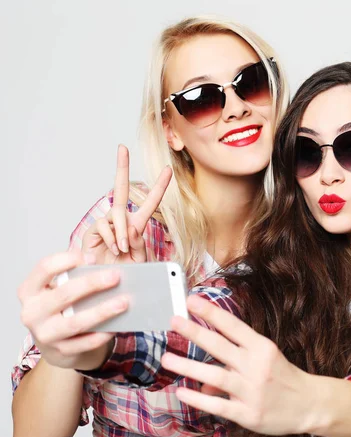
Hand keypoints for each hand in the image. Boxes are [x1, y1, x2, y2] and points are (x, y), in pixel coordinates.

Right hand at [17, 251, 127, 369]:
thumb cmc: (59, 308)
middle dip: (92, 283)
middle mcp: (32, 313)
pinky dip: (104, 333)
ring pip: (77, 322)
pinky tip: (119, 325)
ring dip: (103, 311)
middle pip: (64, 294)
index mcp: (29, 291)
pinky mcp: (61, 351)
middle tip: (115, 276)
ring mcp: (45, 334)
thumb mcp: (58, 290)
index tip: (92, 258)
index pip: (45, 268)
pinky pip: (87, 342)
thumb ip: (74, 277)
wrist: (53, 344)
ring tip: (124, 302)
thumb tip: (106, 270)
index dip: (68, 259)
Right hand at [81, 144, 171, 264]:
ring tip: (123, 249)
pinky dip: (111, 238)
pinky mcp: (94, 231)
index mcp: (137, 225)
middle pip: (121, 189)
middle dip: (121, 168)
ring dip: (123, 232)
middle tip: (122, 148)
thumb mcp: (141, 259)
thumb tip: (133, 229)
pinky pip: (104, 226)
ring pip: (117, 214)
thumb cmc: (127, 272)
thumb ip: (141, 244)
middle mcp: (121, 220)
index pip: (150, 202)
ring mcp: (107, 224)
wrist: (107, 285)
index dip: (159, 186)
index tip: (168, 170)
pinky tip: (113, 249)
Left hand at [160, 295, 314, 435]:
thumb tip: (203, 376)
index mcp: (262, 347)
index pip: (232, 325)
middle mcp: (255, 366)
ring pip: (214, 376)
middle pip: (220, 346)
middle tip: (174, 321)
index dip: (210, 312)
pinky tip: (182, 391)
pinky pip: (218, 404)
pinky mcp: (247, 413)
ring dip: (188, 366)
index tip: (191, 300)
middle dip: (194, 332)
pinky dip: (198, 398)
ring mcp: (251, 391)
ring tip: (166, 358)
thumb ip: (235, 361)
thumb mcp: (266, 359)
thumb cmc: (284, 377)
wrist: (310, 404)